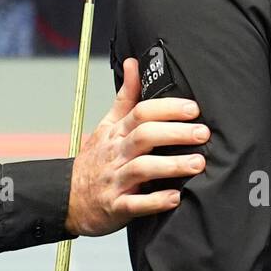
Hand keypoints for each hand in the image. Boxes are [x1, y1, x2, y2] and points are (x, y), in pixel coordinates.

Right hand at [65, 57, 207, 236]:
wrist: (67, 198)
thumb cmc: (94, 160)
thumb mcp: (107, 125)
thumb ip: (125, 97)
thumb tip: (134, 63)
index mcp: (116, 133)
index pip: (141, 113)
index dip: (168, 108)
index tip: (193, 109)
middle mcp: (116, 153)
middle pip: (144, 136)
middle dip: (175, 133)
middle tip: (203, 133)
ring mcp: (115, 180)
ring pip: (142, 169)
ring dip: (171, 165)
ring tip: (198, 163)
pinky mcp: (115, 206)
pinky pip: (135, 204)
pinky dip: (155, 201)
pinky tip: (176, 198)